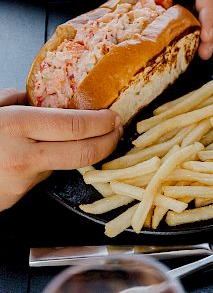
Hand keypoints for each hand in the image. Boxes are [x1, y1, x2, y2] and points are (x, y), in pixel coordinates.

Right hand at [0, 89, 121, 211]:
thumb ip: (13, 100)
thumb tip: (33, 95)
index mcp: (17, 127)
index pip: (75, 127)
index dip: (102, 123)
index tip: (114, 117)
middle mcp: (23, 156)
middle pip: (83, 154)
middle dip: (109, 142)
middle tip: (117, 131)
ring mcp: (20, 182)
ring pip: (62, 165)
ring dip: (75, 152)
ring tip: (75, 138)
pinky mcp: (14, 199)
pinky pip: (40, 176)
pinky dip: (45, 164)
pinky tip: (33, 155)